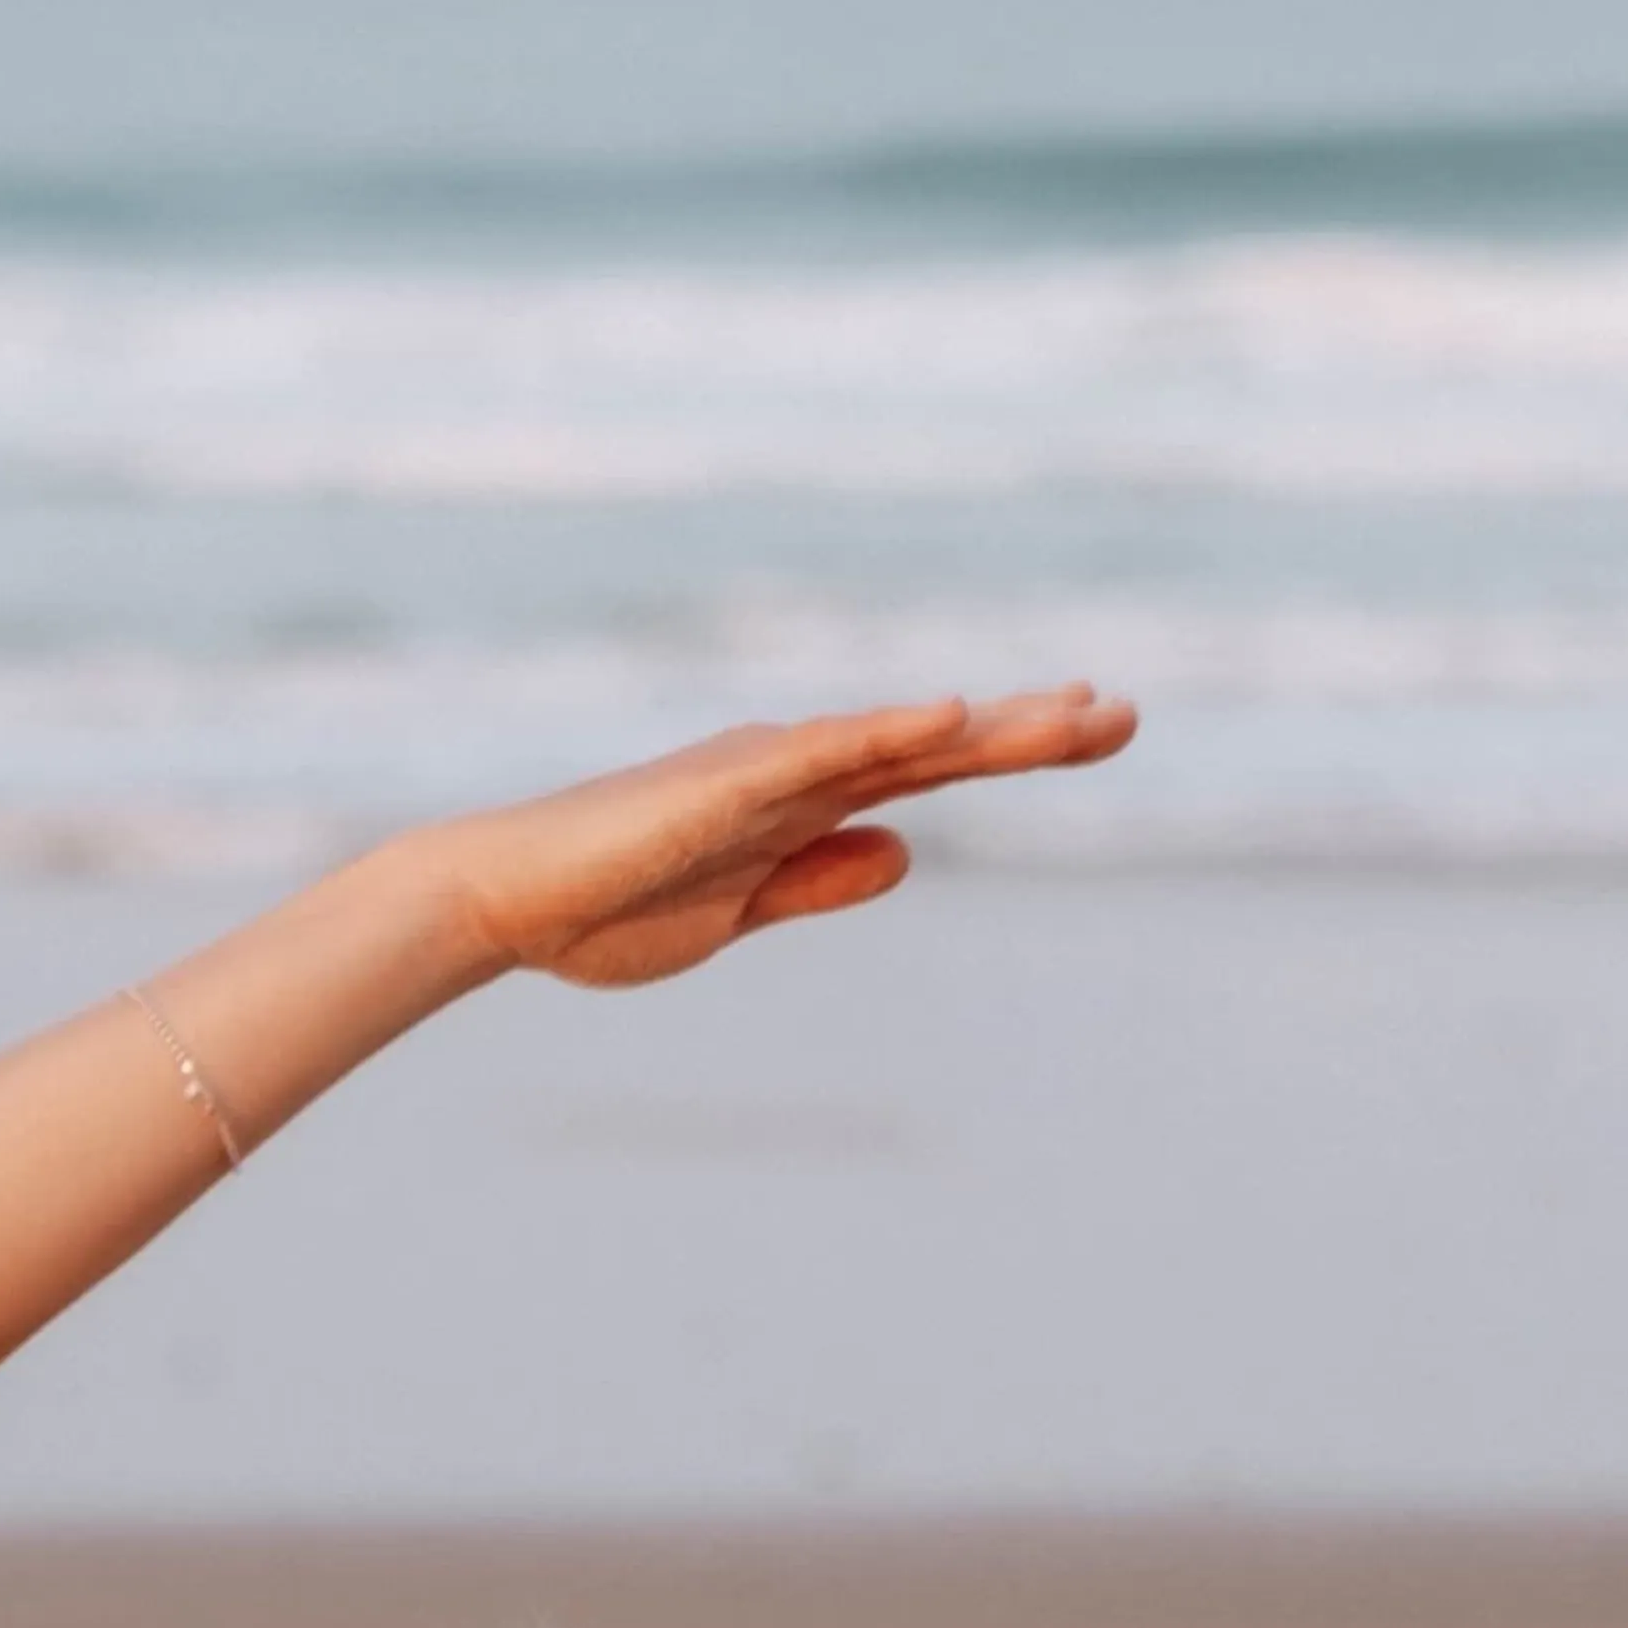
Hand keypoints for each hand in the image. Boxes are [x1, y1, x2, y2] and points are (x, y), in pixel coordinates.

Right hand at [440, 688, 1135, 992]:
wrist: (503, 900)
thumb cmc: (601, 907)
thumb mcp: (739, 912)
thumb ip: (819, 882)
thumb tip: (906, 853)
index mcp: (798, 806)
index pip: (925, 774)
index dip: (1011, 750)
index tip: (1090, 730)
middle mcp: (792, 772)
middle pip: (935, 748)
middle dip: (1031, 732)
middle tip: (1125, 715)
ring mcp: (761, 772)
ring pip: (897, 742)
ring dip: (987, 731)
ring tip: (1072, 717)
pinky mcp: (723, 784)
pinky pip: (821, 754)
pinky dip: (888, 734)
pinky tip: (952, 721)